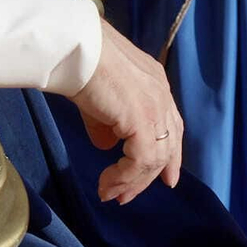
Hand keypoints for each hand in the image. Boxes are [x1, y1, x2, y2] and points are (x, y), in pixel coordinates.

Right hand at [72, 22, 183, 203]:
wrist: (76, 49)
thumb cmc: (80, 64)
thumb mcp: (97, 98)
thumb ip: (105, 123)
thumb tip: (106, 146)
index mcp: (155, 83)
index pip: (171, 126)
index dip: (169, 155)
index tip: (166, 180)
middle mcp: (162, 95)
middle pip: (168, 145)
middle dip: (150, 176)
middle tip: (127, 197)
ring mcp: (156, 107)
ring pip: (155, 157)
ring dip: (132, 182)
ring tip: (111, 195)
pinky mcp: (143, 121)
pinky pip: (141, 161)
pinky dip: (124, 177)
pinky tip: (107, 184)